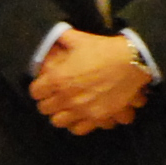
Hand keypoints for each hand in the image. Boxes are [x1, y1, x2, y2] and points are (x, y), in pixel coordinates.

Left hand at [31, 31, 152, 133]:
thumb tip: (54, 35)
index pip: (35, 92)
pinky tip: (78, 116)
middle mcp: (66, 97)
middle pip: (44, 109)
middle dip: (47, 101)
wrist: (130, 62)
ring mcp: (81, 110)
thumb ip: (62, 38)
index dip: (39, 87)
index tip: (44, 85)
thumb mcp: (79, 39)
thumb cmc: (103, 49)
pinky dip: (76, 124)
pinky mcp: (96, 118)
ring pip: (58, 122)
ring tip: (65, 107)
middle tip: (54, 96)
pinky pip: (77, 129)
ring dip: (60, 114)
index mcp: (57, 78)